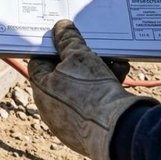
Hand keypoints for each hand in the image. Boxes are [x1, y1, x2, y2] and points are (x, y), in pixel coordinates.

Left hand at [28, 21, 158, 159]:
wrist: (119, 132)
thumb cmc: (91, 91)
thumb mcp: (78, 55)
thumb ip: (67, 39)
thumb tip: (61, 27)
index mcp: (41, 90)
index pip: (40, 62)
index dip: (53, 48)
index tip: (64, 38)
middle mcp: (52, 108)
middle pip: (64, 74)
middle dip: (81, 59)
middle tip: (94, 48)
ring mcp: (71, 122)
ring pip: (83, 88)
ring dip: (98, 71)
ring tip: (114, 60)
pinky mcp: (90, 131)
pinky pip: (95, 103)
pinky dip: (106, 88)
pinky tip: (120, 73)